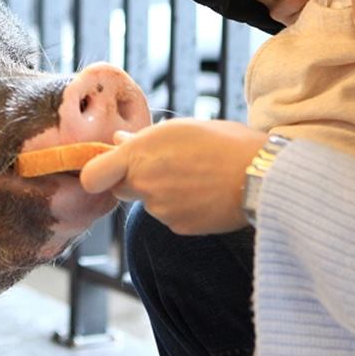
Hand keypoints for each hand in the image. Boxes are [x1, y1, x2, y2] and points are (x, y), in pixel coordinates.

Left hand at [79, 120, 267, 234]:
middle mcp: (144, 183)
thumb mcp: (182, 129)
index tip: (106, 169)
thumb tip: (119, 141)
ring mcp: (160, 209)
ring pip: (148, 202)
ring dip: (162, 193)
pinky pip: (169, 217)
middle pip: (120, 189)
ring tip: (196, 177)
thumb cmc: (226, 143)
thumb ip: (144, 139)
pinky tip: (204, 194)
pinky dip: (180, 208)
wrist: (262, 177)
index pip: (92, 175)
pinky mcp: (178, 227)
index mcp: (140, 153)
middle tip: (164, 167)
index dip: (96, 174)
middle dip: (133, 180)